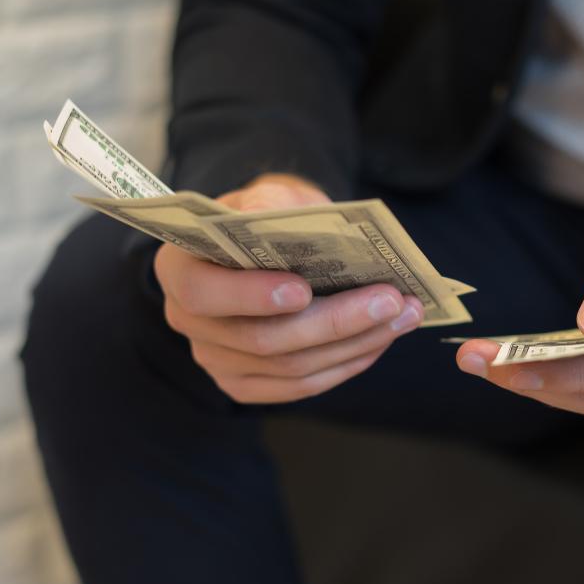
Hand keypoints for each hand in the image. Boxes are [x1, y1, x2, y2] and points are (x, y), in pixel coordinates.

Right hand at [155, 174, 424, 403]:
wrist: (272, 244)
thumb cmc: (270, 217)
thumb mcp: (269, 197)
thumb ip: (271, 204)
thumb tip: (280, 218)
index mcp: (178, 269)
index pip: (204, 293)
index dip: (252, 296)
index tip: (304, 288)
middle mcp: (188, 322)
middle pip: (261, 340)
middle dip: (335, 321)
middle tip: (391, 300)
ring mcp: (218, 360)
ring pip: (291, 367)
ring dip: (356, 342)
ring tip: (404, 314)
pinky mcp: (248, 385)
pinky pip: (302, 386)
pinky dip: (348, 362)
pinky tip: (383, 337)